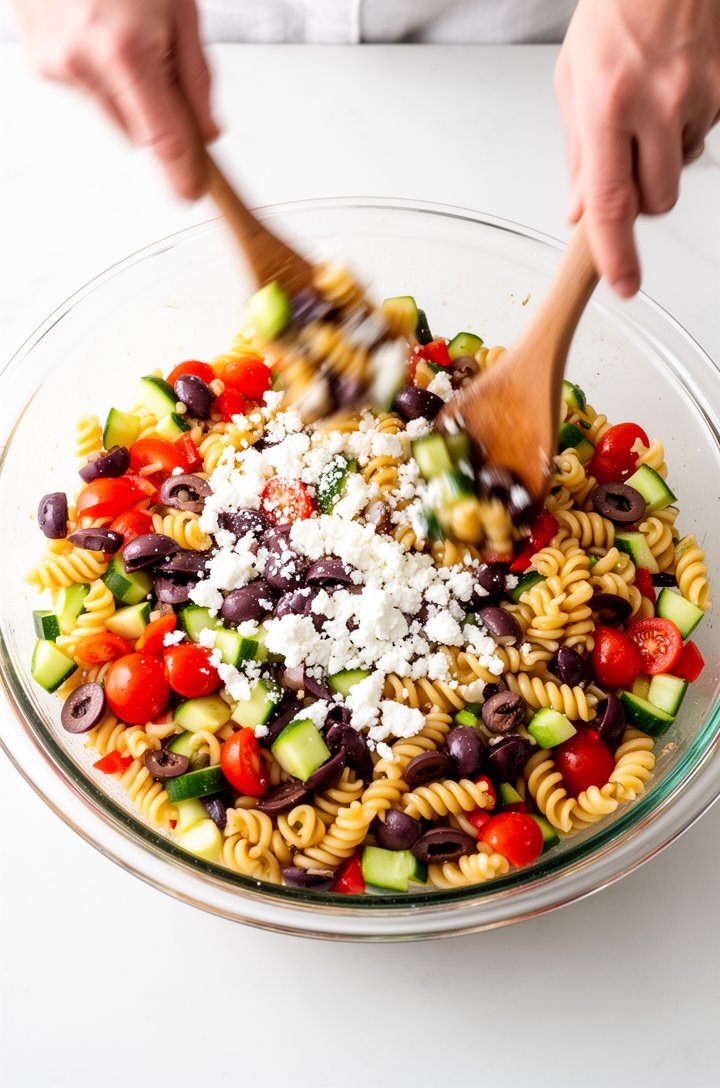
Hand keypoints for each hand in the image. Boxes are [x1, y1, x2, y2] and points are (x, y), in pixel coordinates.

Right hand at [12, 0, 218, 198]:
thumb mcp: (179, 7)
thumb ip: (196, 77)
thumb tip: (207, 131)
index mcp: (126, 52)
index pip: (164, 141)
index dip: (183, 173)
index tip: (193, 192)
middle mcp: (84, 66)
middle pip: (139, 134)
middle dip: (159, 116)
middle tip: (163, 68)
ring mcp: (57, 68)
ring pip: (113, 117)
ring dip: (128, 95)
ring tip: (125, 39)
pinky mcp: (40, 66)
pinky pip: (86, 94)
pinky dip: (100, 75)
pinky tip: (98, 34)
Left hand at [555, 0, 719, 295]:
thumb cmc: (616, 10)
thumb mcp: (574, 80)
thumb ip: (578, 154)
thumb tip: (580, 211)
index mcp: (607, 104)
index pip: (612, 201)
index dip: (616, 253)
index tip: (622, 284)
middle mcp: (657, 103)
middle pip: (655, 201)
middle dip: (639, 200)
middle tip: (623, 163)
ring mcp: (698, 97)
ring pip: (679, 174)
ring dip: (660, 163)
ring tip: (647, 113)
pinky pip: (700, 141)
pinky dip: (681, 133)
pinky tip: (670, 95)